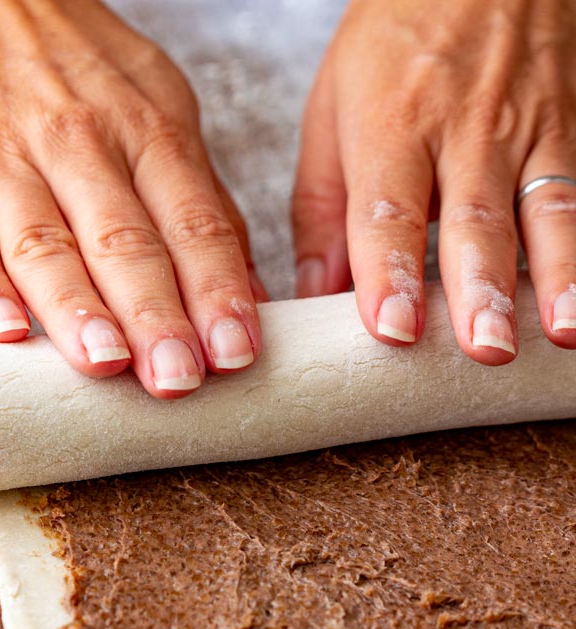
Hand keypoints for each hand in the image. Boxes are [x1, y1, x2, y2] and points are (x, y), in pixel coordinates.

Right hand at [0, 0, 263, 396]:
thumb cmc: (71, 71)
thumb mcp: (154, 109)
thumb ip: (201, 202)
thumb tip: (253, 296)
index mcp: (145, 129)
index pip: (191, 221)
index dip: (215, 290)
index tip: (236, 352)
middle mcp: (74, 140)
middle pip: (122, 241)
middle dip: (155, 315)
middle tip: (177, 378)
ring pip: (43, 242)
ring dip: (76, 308)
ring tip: (106, 363)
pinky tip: (7, 331)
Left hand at [293, 0, 575, 363]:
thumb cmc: (396, 40)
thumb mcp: (333, 108)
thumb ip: (323, 209)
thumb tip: (315, 295)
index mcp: (392, 124)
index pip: (388, 208)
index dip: (391, 271)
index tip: (393, 329)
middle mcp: (463, 128)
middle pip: (474, 218)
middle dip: (480, 290)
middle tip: (483, 350)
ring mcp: (525, 129)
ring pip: (544, 209)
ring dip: (555, 278)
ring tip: (559, 335)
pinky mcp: (566, 131)